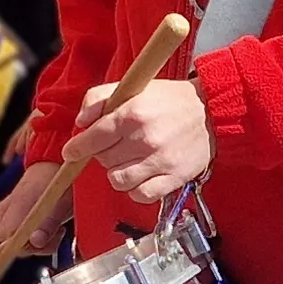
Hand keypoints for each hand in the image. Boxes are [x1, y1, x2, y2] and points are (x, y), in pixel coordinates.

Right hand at [0, 159, 67, 256]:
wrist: (56, 160)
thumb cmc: (60, 182)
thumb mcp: (61, 206)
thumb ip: (47, 225)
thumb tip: (35, 242)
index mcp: (16, 208)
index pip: (9, 241)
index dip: (27, 248)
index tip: (47, 241)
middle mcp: (7, 209)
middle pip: (11, 241)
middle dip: (34, 245)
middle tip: (56, 233)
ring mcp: (8, 207)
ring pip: (14, 235)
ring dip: (35, 237)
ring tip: (55, 227)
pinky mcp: (13, 205)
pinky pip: (16, 226)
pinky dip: (32, 230)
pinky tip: (48, 222)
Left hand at [63, 76, 209, 206]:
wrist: (211, 110)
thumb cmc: (170, 100)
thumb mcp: (133, 87)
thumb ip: (99, 98)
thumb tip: (81, 122)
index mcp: (133, 114)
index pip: (93, 138)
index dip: (77, 147)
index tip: (71, 152)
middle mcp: (145, 139)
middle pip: (103, 160)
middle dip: (103, 153)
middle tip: (116, 144)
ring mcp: (160, 161)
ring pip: (118, 180)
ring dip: (117, 172)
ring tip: (128, 160)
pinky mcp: (174, 178)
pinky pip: (141, 195)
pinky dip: (135, 190)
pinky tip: (139, 176)